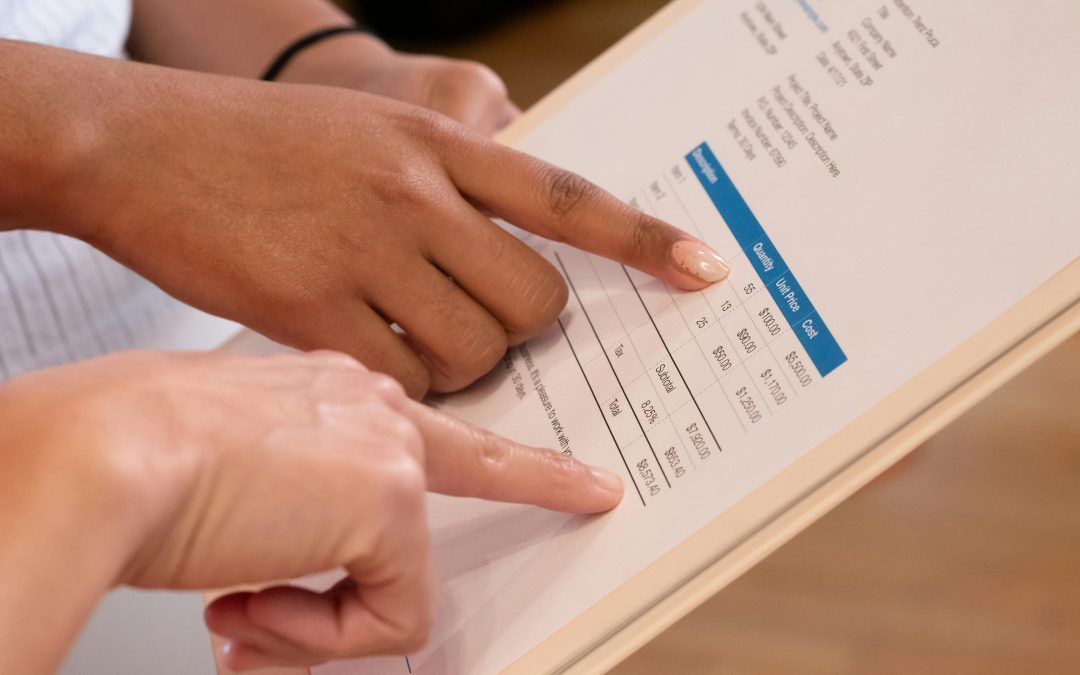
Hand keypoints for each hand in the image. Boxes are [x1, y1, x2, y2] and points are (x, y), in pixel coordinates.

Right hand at [0, 350, 623, 670]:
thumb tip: (274, 582)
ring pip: (400, 577)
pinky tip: (251, 603)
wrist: (101, 451)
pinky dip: (315, 636)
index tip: (578, 475)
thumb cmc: (131, 451)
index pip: (432, 426)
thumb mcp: (223, 469)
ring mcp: (387, 451)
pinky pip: (387, 616)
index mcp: (328, 391)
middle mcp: (368, 409)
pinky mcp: (390, 501)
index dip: (512, 461)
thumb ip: (277, 510)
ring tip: (243, 604)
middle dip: (518, 497)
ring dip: (314, 621)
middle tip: (586, 498)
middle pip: (482, 466)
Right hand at [48, 52, 728, 397]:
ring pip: (477, 349)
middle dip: (523, 330)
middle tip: (482, 323)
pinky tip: (365, 353)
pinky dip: (401, 383)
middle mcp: (415, 193)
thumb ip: (455, 168)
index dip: (644, 238)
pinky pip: (404, 378)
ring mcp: (365, 250)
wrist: (141, 144)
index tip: (705, 269)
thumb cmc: (262, 143)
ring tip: (412, 339)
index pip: (568, 196)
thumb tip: (525, 229)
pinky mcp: (312, 308)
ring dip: (463, 364)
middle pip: (534, 299)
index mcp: (438, 143)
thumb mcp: (373, 128)